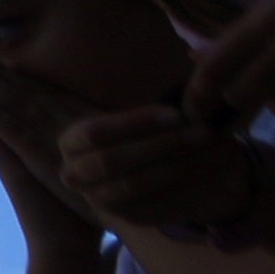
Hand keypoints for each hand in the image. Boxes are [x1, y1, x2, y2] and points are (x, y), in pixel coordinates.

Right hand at [0, 70, 105, 263]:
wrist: (67, 246)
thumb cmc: (89, 207)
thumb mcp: (97, 171)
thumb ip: (104, 150)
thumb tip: (128, 128)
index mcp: (41, 146)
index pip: (27, 105)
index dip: (15, 80)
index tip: (4, 52)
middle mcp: (21, 149)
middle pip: (5, 106)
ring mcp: (13, 159)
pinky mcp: (14, 171)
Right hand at [53, 106, 270, 237]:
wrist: (163, 173)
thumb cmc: (153, 133)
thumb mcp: (152, 113)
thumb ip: (163, 96)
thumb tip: (193, 57)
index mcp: (72, 141)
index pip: (95, 132)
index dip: (136, 123)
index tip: (176, 114)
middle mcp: (75, 173)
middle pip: (111, 160)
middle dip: (158, 145)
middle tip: (199, 132)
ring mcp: (97, 198)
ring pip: (130, 184)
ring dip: (170, 164)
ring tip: (202, 146)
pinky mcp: (123, 216)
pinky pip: (146, 204)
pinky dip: (174, 185)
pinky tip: (197, 168)